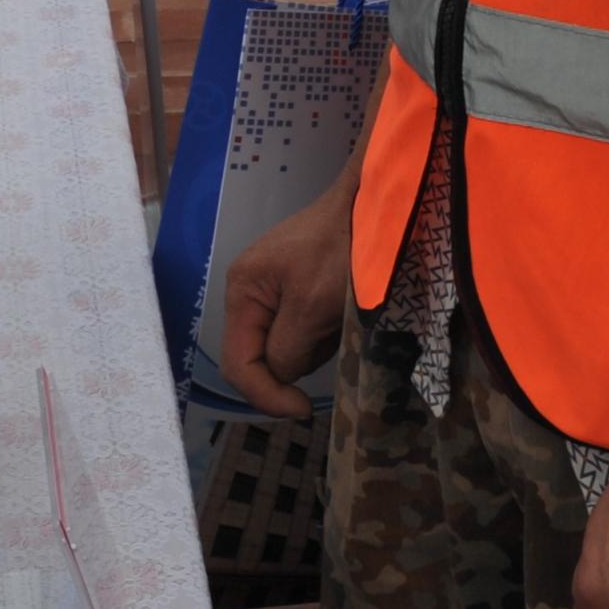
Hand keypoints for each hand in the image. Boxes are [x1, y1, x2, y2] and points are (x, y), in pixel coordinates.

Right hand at [216, 178, 356, 414]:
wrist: (371, 200)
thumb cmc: (341, 249)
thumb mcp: (312, 306)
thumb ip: (287, 349)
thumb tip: (280, 375)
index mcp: (242, 291)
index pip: (238, 364)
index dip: (266, 395)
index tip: (305, 408)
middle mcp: (249, 292)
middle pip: (259, 357)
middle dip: (294, 364)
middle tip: (330, 347)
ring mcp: (272, 289)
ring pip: (283, 347)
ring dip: (312, 347)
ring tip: (339, 321)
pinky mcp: (296, 287)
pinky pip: (300, 329)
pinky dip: (321, 331)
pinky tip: (341, 312)